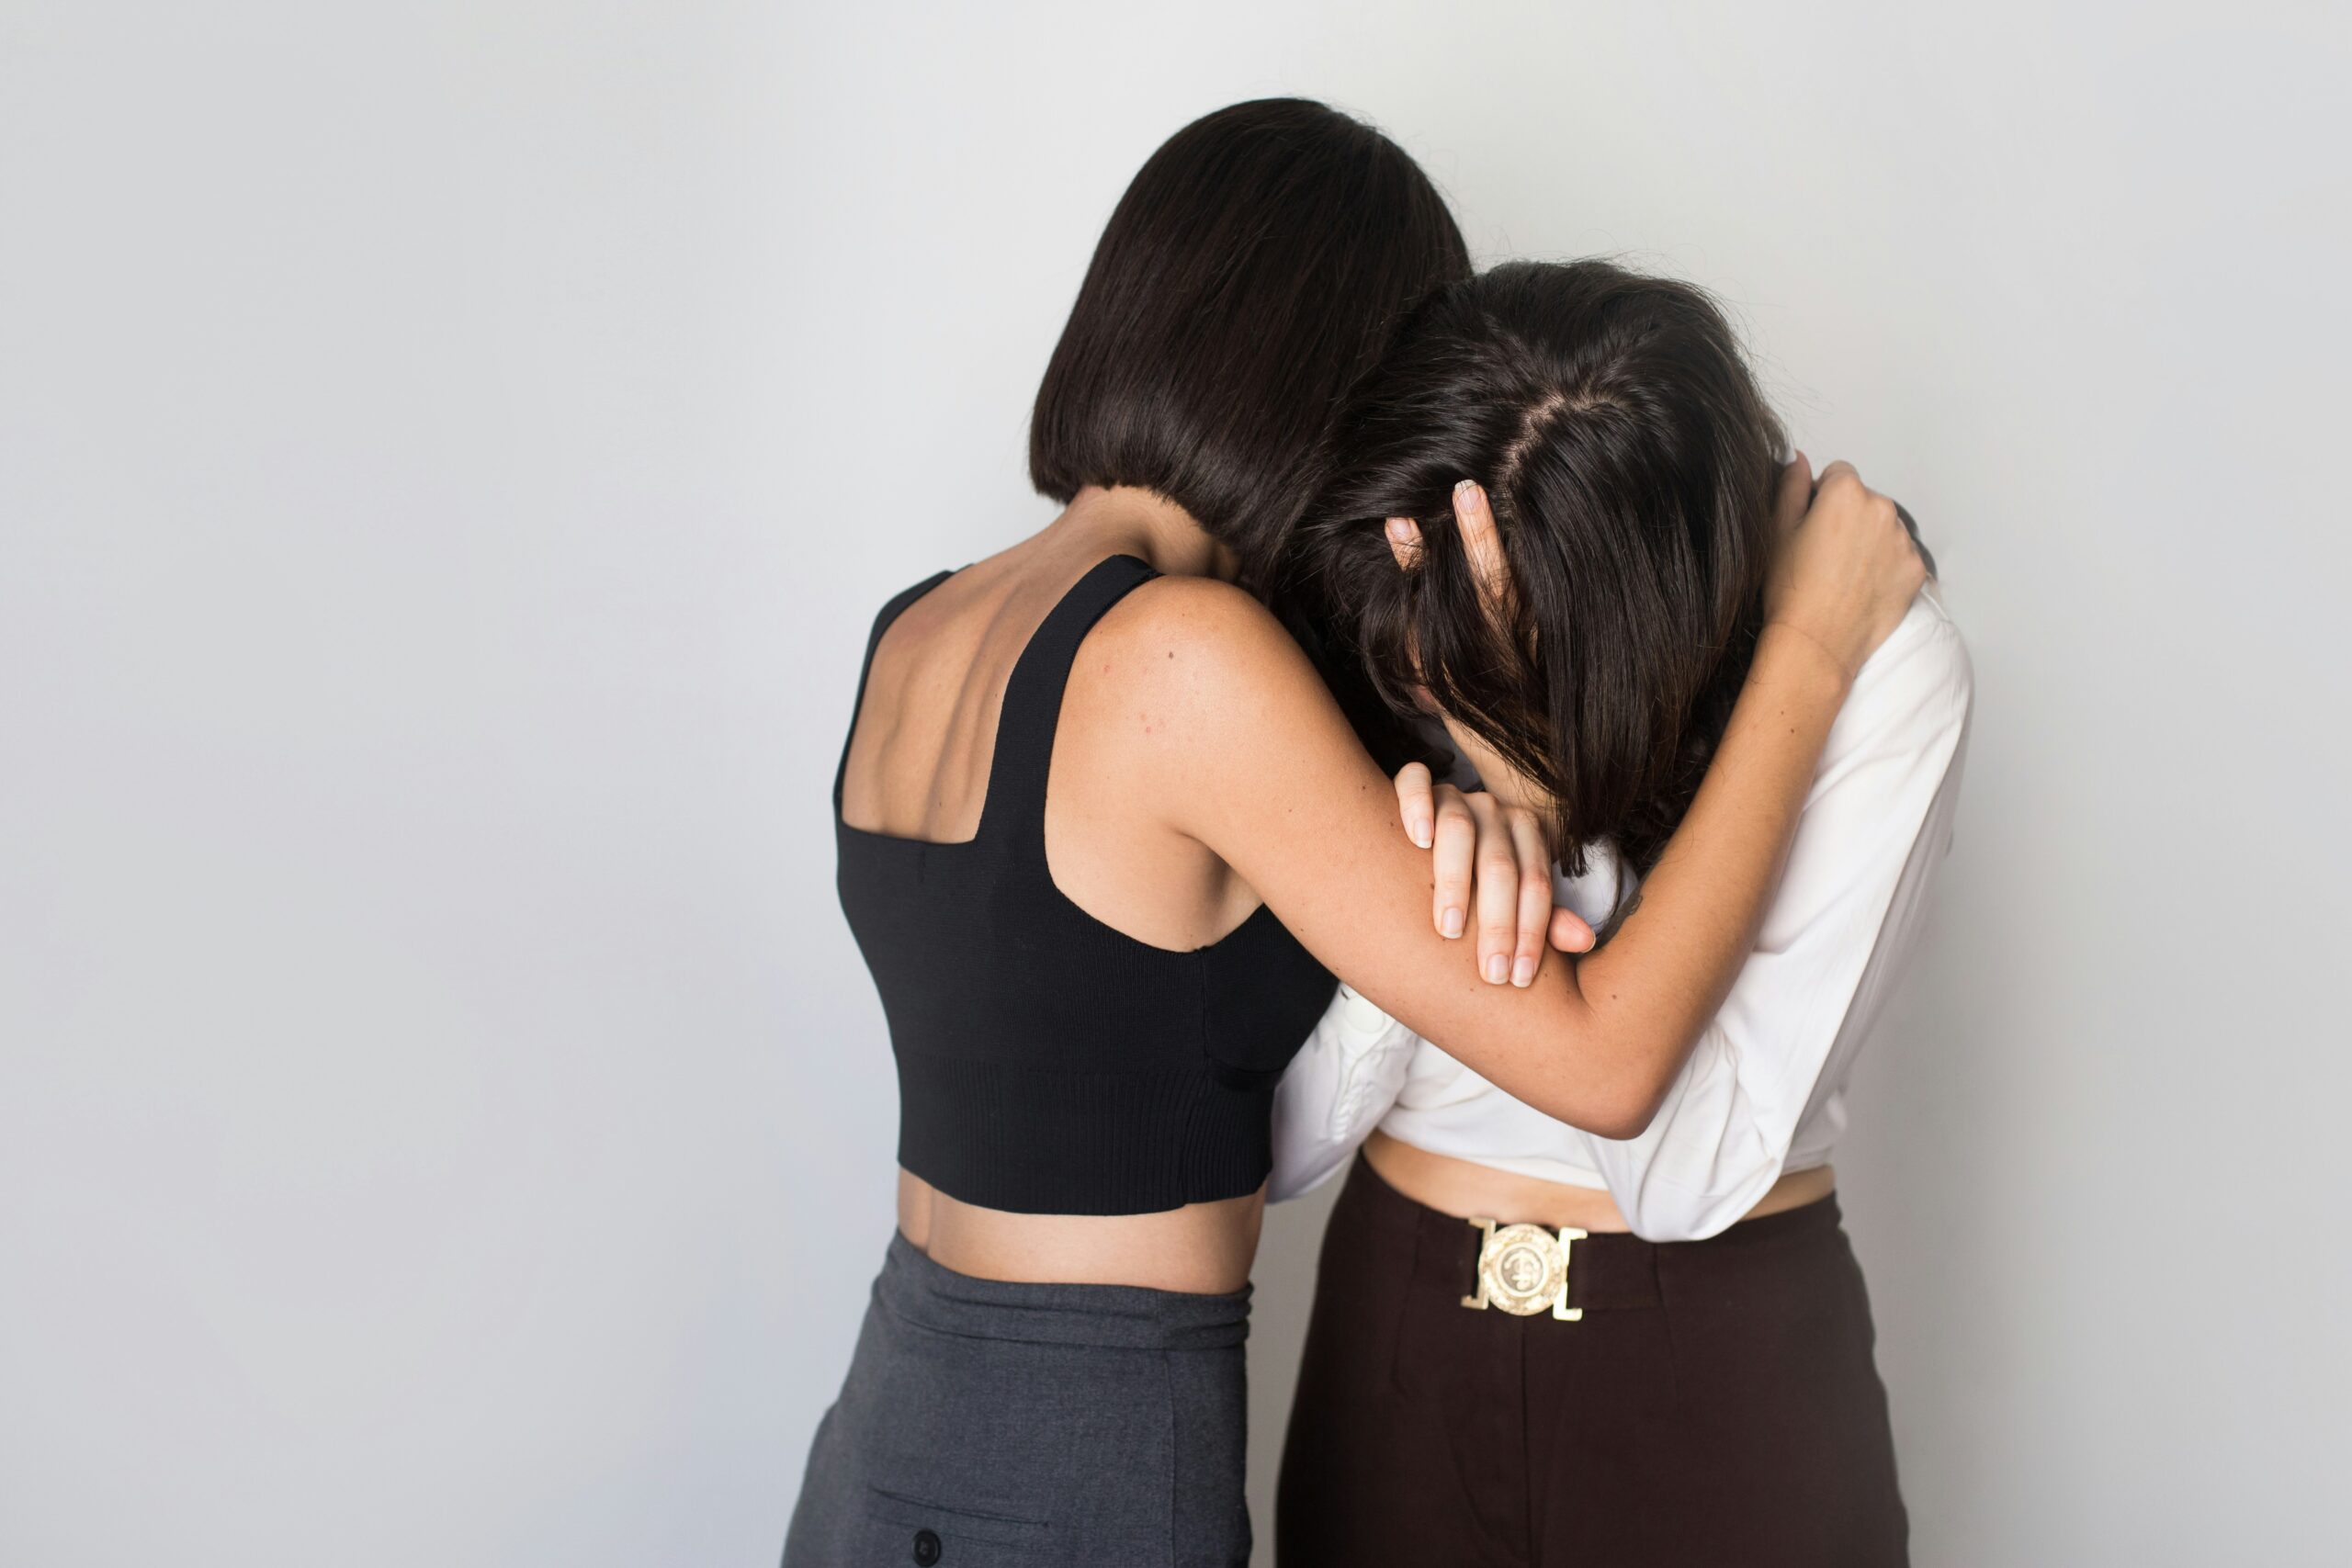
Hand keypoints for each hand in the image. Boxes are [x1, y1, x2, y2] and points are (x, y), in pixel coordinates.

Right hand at [1395, 762, 1596, 985]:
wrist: (1413, 848)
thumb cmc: (1470, 885)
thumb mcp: (1509, 902)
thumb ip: (1542, 920)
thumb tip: (1585, 942)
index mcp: (1527, 836)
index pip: (1536, 884)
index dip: (1531, 933)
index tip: (1519, 979)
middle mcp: (1495, 812)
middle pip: (1501, 865)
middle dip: (1498, 923)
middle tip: (1491, 971)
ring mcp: (1456, 796)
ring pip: (1459, 829)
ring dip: (1456, 881)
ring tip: (1450, 929)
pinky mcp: (1417, 786)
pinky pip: (1415, 782)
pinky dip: (1417, 807)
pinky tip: (1418, 840)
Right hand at [1762, 454, 1927, 679]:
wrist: (1816, 642)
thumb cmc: (1791, 589)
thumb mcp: (1777, 531)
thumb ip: (1792, 486)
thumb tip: (1799, 458)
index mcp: (1846, 493)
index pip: (1839, 475)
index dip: (1822, 499)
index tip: (1812, 527)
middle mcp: (1882, 509)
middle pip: (1865, 501)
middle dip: (1849, 519)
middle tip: (1825, 556)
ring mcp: (1903, 540)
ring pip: (1884, 528)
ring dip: (1870, 541)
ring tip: (1844, 575)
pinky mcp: (1916, 569)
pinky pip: (1901, 556)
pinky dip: (1886, 566)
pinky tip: (1862, 587)